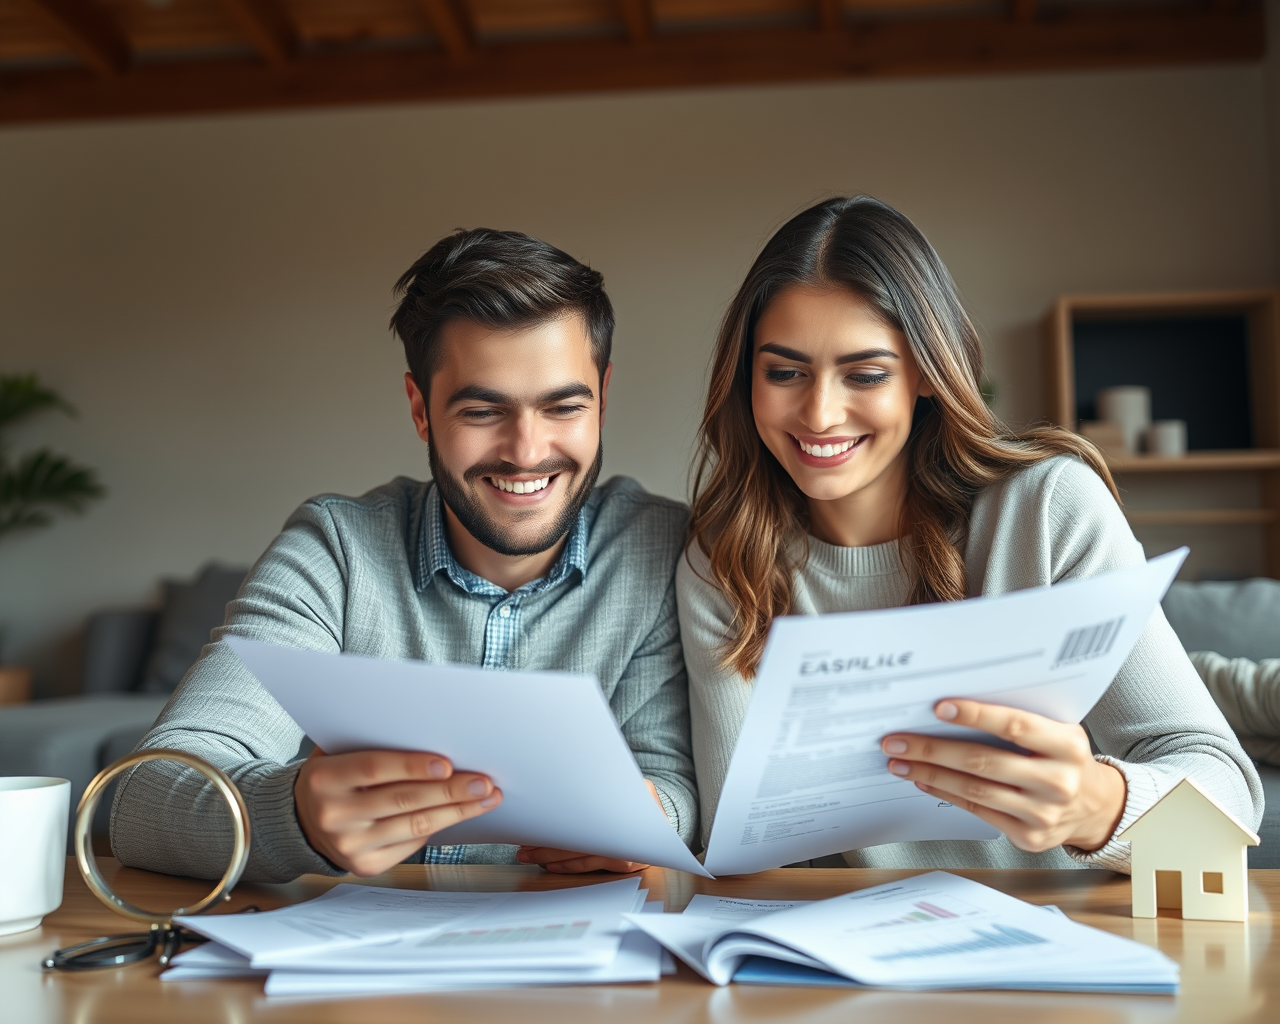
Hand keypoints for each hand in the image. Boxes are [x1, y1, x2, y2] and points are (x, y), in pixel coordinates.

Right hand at [295, 749, 502, 876]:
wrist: (304, 820)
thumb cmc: (335, 777)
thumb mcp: (340, 753)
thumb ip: (373, 743)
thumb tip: (431, 734)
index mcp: (325, 779)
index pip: (374, 769)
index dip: (412, 766)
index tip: (448, 763)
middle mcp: (334, 815)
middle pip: (402, 801)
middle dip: (449, 791)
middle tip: (483, 782)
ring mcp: (349, 845)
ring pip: (414, 826)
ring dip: (456, 811)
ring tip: (485, 797)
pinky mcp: (365, 866)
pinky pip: (411, 844)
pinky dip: (439, 827)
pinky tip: (460, 813)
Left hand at [515, 780, 665, 873]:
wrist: (658, 824)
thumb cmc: (631, 799)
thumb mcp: (622, 781)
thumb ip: (600, 778)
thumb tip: (562, 768)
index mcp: (635, 793)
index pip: (592, 806)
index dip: (560, 814)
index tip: (537, 815)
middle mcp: (634, 823)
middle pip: (581, 834)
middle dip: (548, 841)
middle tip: (524, 842)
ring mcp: (631, 847)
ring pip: (582, 854)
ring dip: (551, 856)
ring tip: (528, 854)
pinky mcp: (625, 864)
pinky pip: (590, 866)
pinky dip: (567, 865)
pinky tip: (550, 863)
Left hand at [880, 699, 1126, 852]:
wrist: (1097, 807)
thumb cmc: (1065, 759)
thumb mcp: (1057, 731)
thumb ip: (1020, 720)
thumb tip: (953, 706)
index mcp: (1067, 746)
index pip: (1015, 726)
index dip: (976, 716)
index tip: (939, 708)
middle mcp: (1058, 781)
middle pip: (984, 761)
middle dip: (933, 749)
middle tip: (896, 740)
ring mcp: (1043, 814)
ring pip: (974, 789)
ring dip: (929, 773)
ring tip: (899, 761)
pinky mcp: (1028, 837)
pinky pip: (977, 810)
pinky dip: (945, 793)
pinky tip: (924, 780)